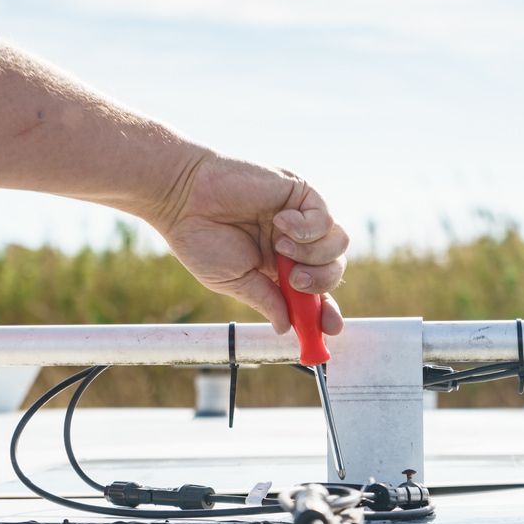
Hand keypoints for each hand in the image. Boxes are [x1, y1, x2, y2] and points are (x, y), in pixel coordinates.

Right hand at [159, 155, 347, 334]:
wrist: (184, 199)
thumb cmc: (201, 239)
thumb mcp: (235, 281)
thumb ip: (266, 301)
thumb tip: (285, 328)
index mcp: (278, 270)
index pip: (314, 294)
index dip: (325, 312)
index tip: (331, 328)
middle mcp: (295, 246)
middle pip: (333, 270)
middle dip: (321, 283)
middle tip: (294, 281)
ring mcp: (300, 219)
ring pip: (338, 245)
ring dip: (313, 254)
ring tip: (280, 247)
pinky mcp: (301, 195)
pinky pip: (326, 218)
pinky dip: (306, 227)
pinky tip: (279, 221)